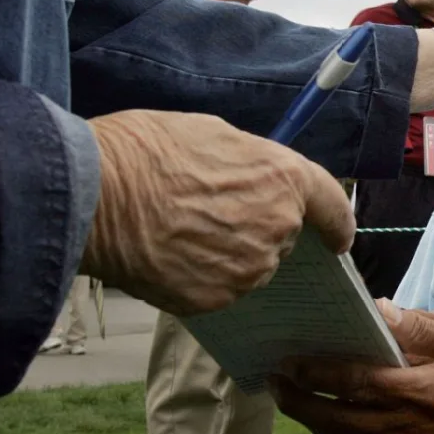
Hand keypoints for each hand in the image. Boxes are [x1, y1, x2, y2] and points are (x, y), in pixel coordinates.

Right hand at [80, 110, 354, 315]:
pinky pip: (220, 290)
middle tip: (211, 209)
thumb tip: (257, 178)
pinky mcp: (216, 300)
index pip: (333, 207)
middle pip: (283, 237)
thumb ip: (251, 163)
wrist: (94, 196)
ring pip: (251, 266)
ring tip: (183, 231)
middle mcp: (277, 229)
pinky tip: (171, 255)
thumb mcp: (212, 133)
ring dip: (229, 254)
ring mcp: (248, 270)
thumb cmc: (145, 152)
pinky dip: (202, 277)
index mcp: (284, 180)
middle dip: (258, 227)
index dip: (338, 223)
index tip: (339, 237)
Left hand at [272, 299, 433, 433]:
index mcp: (419, 392)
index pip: (350, 383)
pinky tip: (340, 432)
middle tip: (276, 383)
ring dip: (319, 425)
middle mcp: (408, 431)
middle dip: (300, 403)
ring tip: (299, 403)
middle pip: (336, 421)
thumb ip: (418, 326)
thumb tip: (378, 311)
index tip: (286, 361)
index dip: (312, 374)